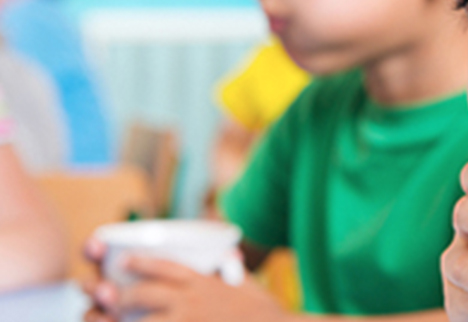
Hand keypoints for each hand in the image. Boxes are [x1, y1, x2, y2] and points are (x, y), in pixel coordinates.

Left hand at [84, 255, 284, 321]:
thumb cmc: (268, 314)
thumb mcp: (251, 285)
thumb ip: (235, 270)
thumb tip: (231, 254)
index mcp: (205, 283)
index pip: (167, 266)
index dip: (141, 262)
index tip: (124, 261)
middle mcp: (193, 301)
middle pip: (144, 294)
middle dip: (116, 294)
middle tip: (98, 293)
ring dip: (116, 320)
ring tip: (97, 318)